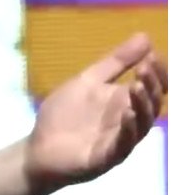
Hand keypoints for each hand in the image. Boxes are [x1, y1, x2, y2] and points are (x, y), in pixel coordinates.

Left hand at [25, 33, 167, 191]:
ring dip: (142, 104)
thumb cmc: (63, 116)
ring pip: (142, 124)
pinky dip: (128, 129)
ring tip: (136, 85)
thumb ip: (115, 63)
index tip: (152, 55)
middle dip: (151, 85)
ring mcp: (119, 141)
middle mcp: (128, 121)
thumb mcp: (86, 82)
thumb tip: (146, 37)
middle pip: (151, 104)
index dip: (157, 73)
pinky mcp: (106, 158)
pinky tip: (127, 114)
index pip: (153, 87)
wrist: (36, 148)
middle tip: (145, 67)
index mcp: (125, 102)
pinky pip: (124, 144)